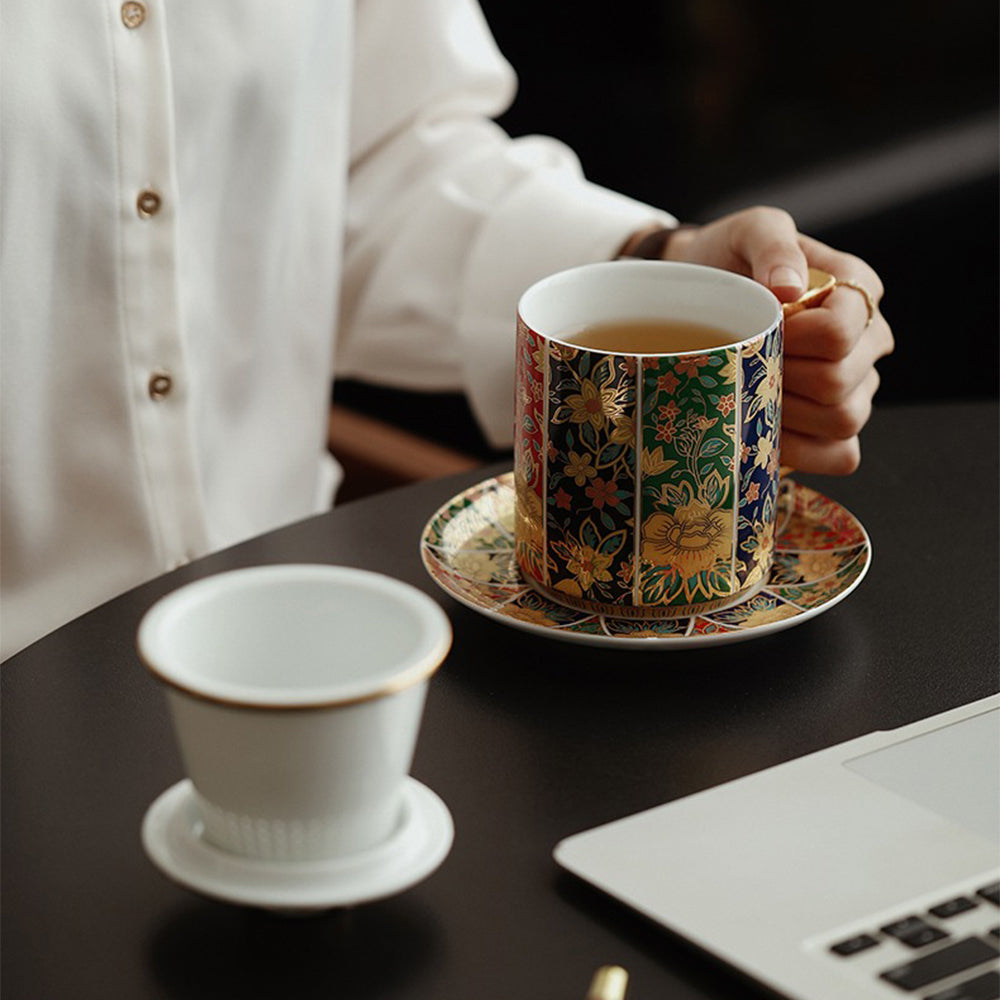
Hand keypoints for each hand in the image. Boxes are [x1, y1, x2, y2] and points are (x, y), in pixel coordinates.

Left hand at [656, 207, 893, 474]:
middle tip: (744, 362)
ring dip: (787, 415)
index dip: (790, 340)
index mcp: (858, 291)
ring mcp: (857, 386)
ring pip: (844, 422)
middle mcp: (868, 341)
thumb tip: (789, 288)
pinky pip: (839, 456)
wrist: (701, 294)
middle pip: (839, 384)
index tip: (755, 327)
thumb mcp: (747, 232)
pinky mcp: (834, 424)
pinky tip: (764, 433)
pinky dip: (802, 451)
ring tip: (748, 391)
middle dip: (780, 378)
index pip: (839, 334)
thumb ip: (772, 246)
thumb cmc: (729, 260)